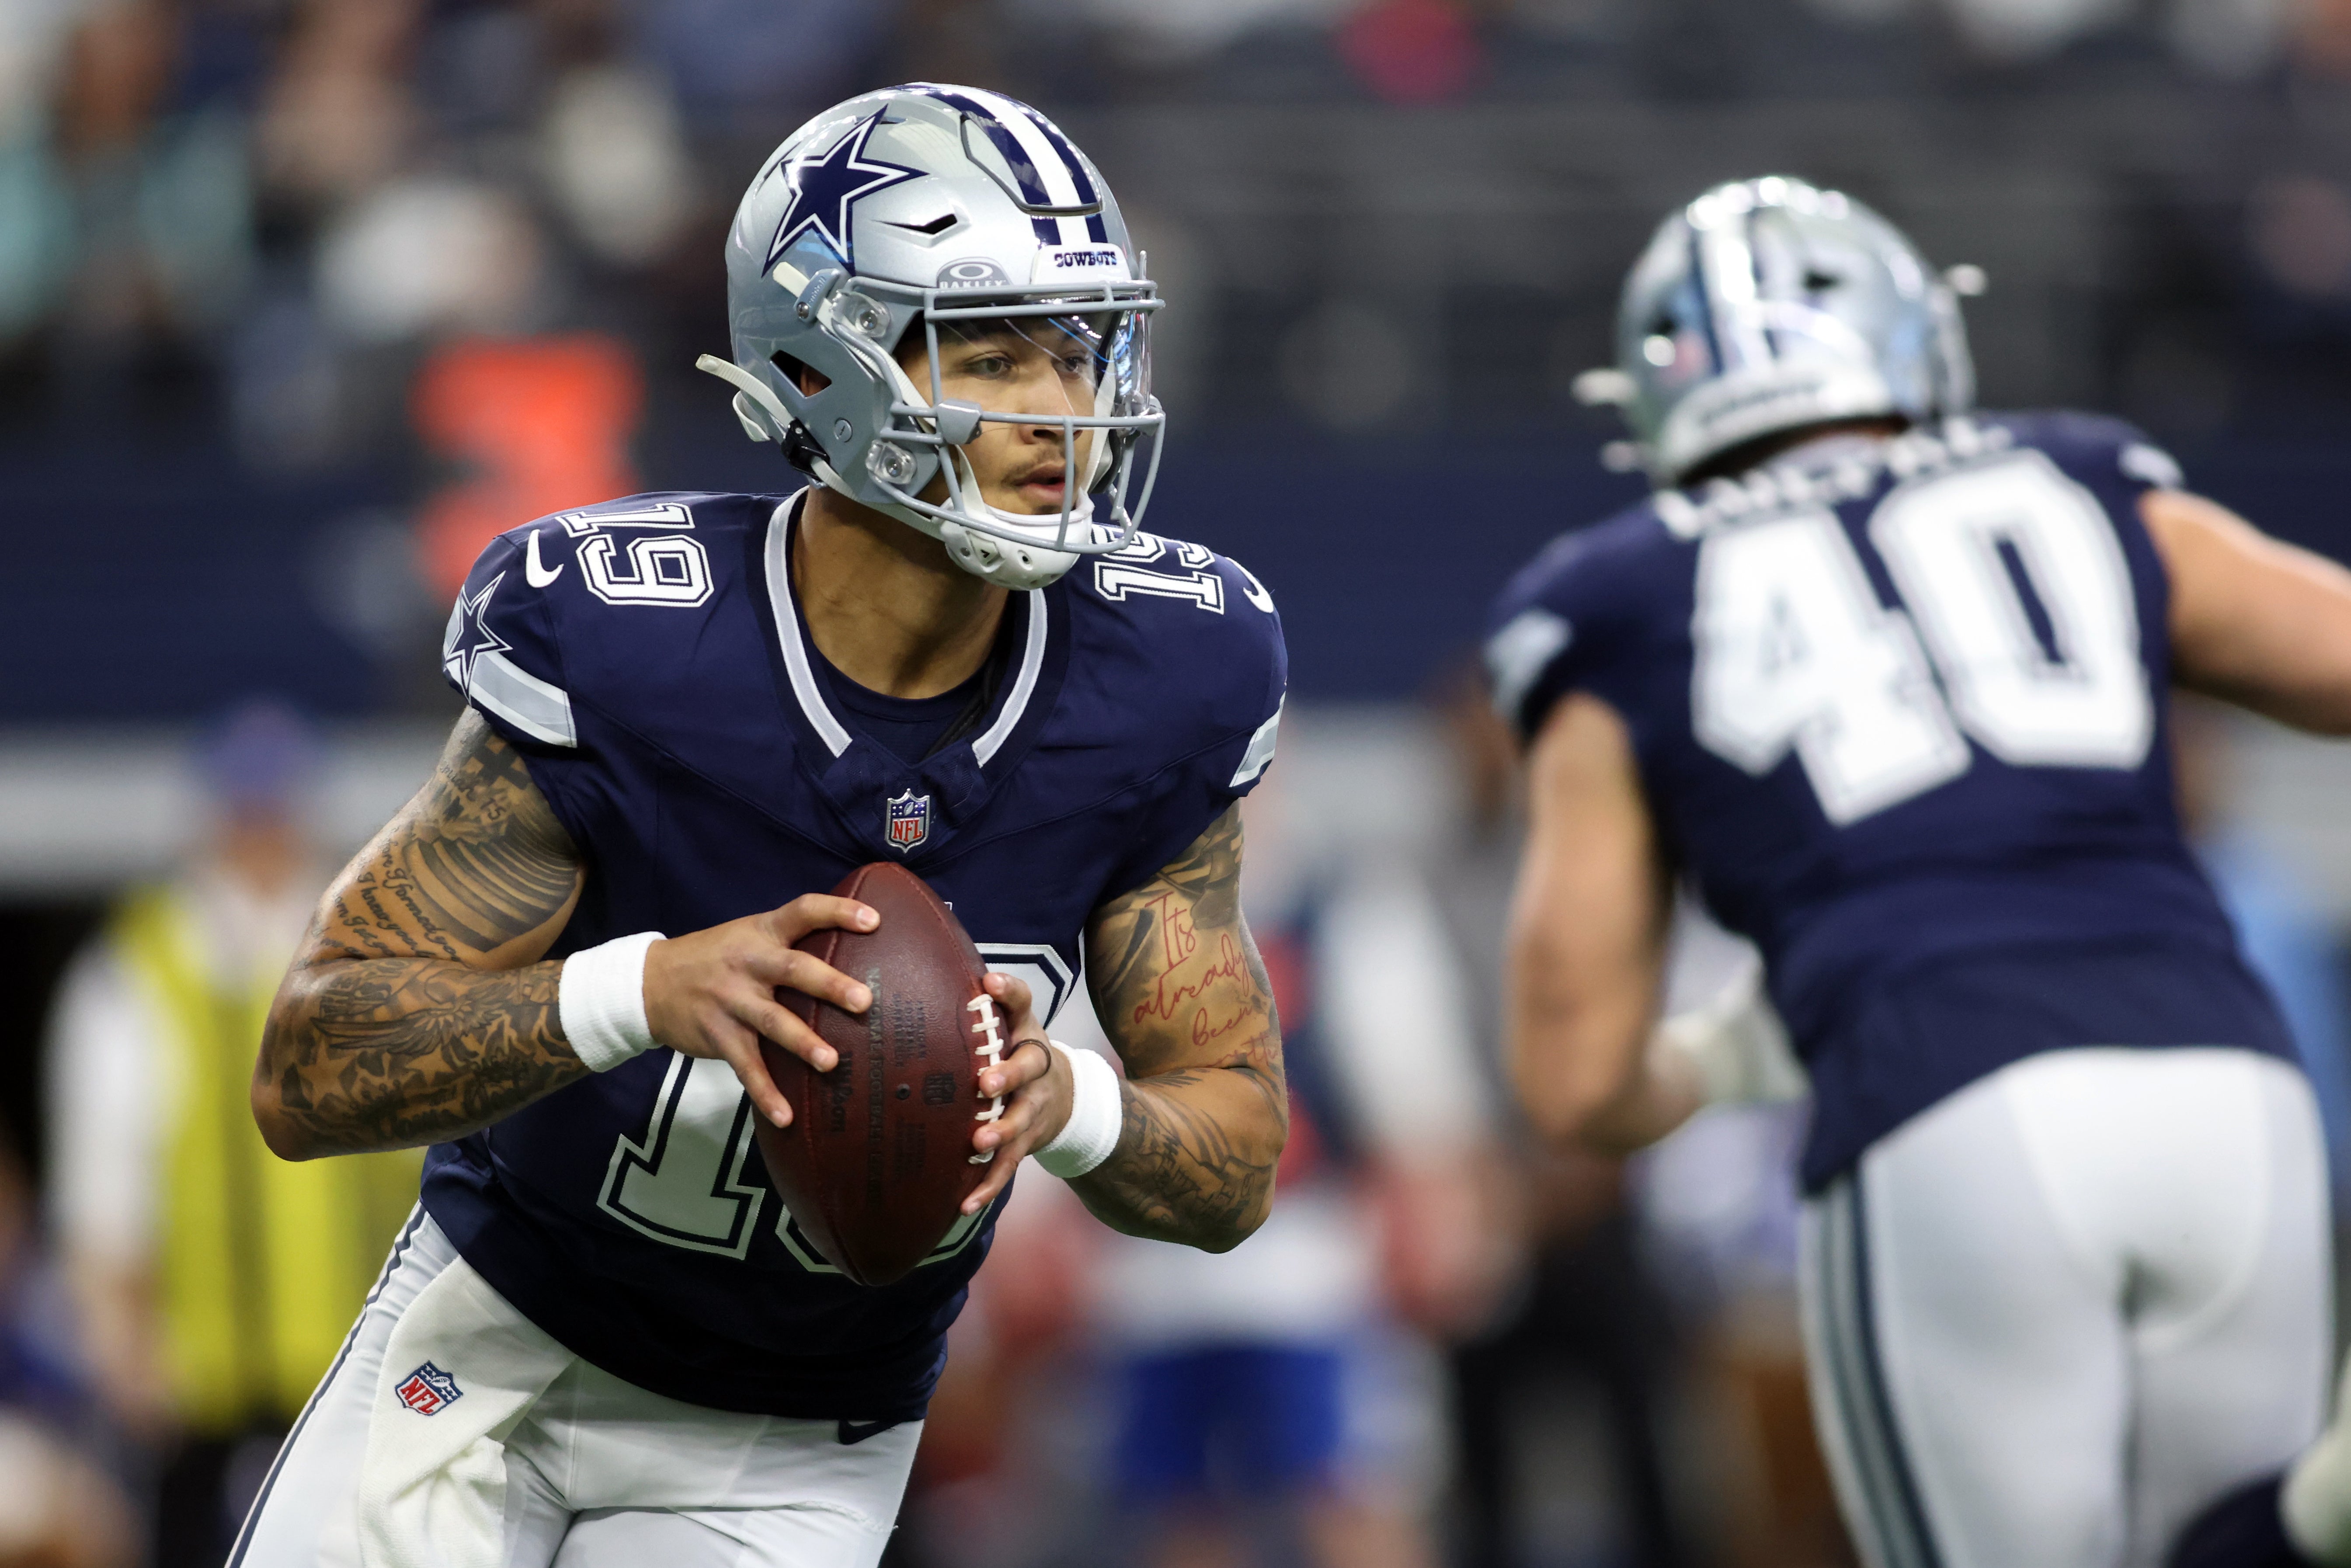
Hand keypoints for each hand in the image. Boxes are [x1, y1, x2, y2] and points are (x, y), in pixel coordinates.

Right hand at [642, 894, 876, 1127]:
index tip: (873, 920)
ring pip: (772, 1021)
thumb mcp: (747, 935)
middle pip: (794, 969)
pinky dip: (765, 1093)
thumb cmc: (716, 958)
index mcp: (762, 932)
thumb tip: (851, 953)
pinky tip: (786, 1116)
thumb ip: (789, 942)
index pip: (803, 911)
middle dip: (830, 985)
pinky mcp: (718, 1035)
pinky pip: (746, 1067)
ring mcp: (732, 1000)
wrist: (649, 982)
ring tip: (832, 1062)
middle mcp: (749, 963)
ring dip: (803, 1043)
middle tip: (864, 1001)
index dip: (838, 912)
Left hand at [962, 971, 1073, 1213]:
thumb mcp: (1009, 1023)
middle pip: (1027, 1068)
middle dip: (1008, 1075)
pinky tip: (964, 1204)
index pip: (1023, 1005)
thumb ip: (980, 1004)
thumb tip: (926, 971)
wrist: (1066, 1096)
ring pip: (1019, 1121)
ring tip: (978, 1142)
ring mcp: (1033, 1108)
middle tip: (986, 1082)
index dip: (1009, 993)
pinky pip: (1007, 1167)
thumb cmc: (1016, 1052)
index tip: (989, 983)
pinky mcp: (1026, 1143)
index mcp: (1026, 1033)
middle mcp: (1035, 1069)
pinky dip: (987, 1186)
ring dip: (1000, 1132)